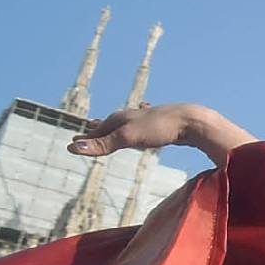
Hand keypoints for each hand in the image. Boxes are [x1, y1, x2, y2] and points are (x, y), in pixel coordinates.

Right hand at [69, 101, 253, 161]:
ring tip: (107, 129)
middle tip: (85, 136)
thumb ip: (102, 144)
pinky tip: (142, 124)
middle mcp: (131, 117)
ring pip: (126, 125)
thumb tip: (73, 147)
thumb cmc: (159, 128)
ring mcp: (146, 121)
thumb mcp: (128, 138)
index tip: (73, 143)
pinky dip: (135, 129)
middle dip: (97, 132)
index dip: (86, 139)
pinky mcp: (161, 127)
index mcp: (120, 119)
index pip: (97, 131)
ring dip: (114, 129)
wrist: (192, 121)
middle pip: (109, 127)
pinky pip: (143, 128)